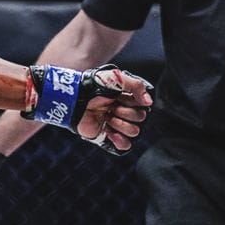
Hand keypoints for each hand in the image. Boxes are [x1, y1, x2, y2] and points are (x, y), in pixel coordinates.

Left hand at [22, 64, 153, 155]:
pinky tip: (110, 132)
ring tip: (107, 118)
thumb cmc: (95, 86)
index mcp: (128, 98)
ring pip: (134, 132)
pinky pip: (125, 146)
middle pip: (140, 119)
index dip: (135, 103)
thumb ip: (138, 86)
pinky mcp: (107, 137)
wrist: (76, 99)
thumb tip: (149, 103)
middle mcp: (124, 112)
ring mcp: (116, 125)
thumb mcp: (118, 78)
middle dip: (126, 113)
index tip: (121, 97)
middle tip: (111, 107)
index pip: (144, 106)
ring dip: (121, 125)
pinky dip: (120, 141)